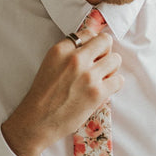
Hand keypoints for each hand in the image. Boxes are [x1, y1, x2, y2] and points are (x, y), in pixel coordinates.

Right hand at [1, 14, 122, 155]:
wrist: (36, 122)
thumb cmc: (42, 96)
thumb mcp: (50, 65)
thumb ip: (68, 54)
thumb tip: (92, 49)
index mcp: (60, 49)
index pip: (89, 33)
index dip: (93, 44)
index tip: (92, 55)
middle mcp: (75, 58)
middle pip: (105, 42)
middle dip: (105, 53)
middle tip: (99, 66)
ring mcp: (88, 75)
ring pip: (115, 60)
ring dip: (111, 69)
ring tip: (101, 80)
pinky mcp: (97, 93)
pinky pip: (119, 80)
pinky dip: (114, 85)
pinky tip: (103, 91)